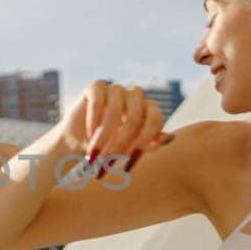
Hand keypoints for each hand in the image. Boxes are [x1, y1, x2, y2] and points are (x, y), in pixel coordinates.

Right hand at [58, 80, 173, 177]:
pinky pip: (98, 100)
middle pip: (135, 118)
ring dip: (104, 136)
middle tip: (108, 162)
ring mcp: (116, 89)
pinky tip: (89, 134)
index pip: (154, 121)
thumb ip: (149, 144)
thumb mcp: (131, 149)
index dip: (143, 142)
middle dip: (121, 144)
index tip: (129, 163)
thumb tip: (170, 137)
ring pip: (115, 111)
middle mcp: (135, 96)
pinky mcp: (96, 86)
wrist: (81, 143)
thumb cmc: (110, 148)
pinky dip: (94, 120)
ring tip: (95, 154)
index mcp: (149, 109)